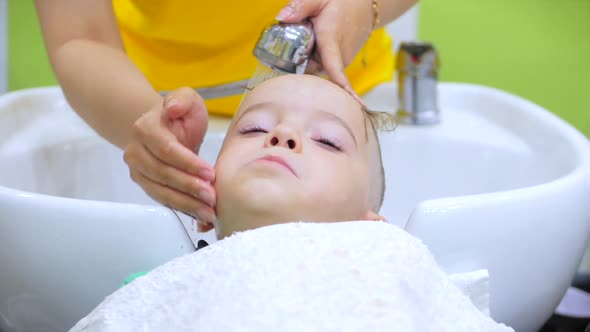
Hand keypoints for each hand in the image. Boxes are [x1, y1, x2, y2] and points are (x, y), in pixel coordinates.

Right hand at [123, 87, 215, 231]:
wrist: (164, 127)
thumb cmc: (180, 115)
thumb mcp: (186, 99)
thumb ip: (181, 99)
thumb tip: (171, 108)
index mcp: (145, 128)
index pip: (166, 150)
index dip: (188, 163)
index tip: (210, 173)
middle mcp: (136, 151)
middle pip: (163, 173)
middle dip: (189, 187)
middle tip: (212, 196)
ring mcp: (138, 171)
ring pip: (161, 191)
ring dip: (186, 203)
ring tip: (209, 211)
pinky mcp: (146, 185)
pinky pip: (163, 199)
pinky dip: (182, 208)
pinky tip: (200, 214)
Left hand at [276, 0, 373, 102]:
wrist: (365, 5)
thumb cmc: (344, 2)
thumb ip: (300, 6)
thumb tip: (281, 18)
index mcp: (331, 43)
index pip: (336, 74)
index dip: (341, 91)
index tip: (350, 107)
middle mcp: (338, 56)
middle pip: (312, 69)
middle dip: (299, 61)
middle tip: (293, 42)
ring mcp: (341, 60)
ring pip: (316, 66)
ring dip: (307, 56)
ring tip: (308, 36)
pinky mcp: (341, 61)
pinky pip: (322, 63)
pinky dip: (315, 55)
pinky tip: (313, 41)